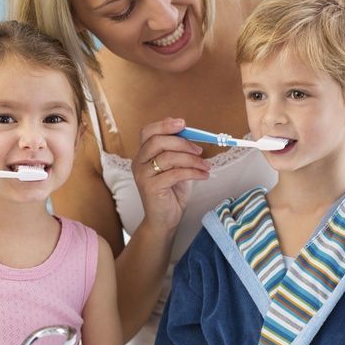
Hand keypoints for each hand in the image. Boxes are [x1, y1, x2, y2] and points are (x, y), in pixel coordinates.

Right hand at [132, 118, 210, 234]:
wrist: (164, 220)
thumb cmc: (171, 193)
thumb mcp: (176, 167)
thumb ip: (179, 152)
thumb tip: (191, 135)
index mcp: (143, 155)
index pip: (148, 132)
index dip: (164, 125)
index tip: (183, 124)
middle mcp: (139, 163)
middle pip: (157, 141)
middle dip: (182, 142)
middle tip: (199, 149)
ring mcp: (143, 175)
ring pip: (168, 157)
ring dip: (192, 159)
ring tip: (205, 166)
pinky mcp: (150, 187)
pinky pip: (175, 173)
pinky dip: (193, 172)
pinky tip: (204, 175)